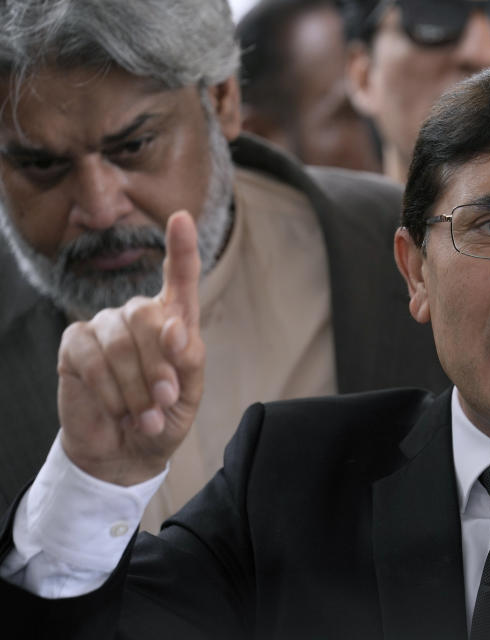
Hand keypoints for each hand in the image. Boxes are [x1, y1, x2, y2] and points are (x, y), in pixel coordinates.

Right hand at [57, 211, 205, 485]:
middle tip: (166, 401)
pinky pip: (91, 358)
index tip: (182, 218)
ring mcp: (103, 326)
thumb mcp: (189, 393)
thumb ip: (189, 359)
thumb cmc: (163, 416)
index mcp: (174, 320)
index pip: (179, 278)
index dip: (181, 248)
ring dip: (136, 386)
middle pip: (147, 315)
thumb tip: (174, 328)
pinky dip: (109, 390)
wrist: (126, 451)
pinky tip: (118, 410)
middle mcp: (137, 315)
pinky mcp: (74, 344)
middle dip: (159, 365)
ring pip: (120, 342)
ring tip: (145, 416)